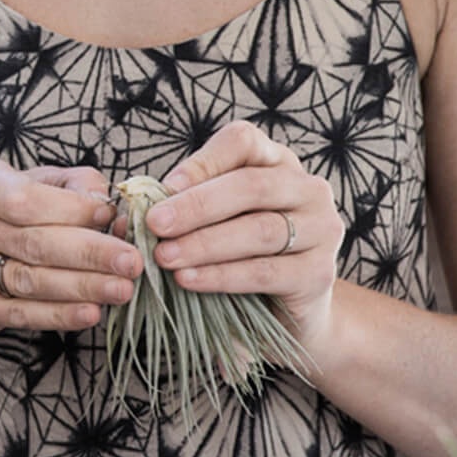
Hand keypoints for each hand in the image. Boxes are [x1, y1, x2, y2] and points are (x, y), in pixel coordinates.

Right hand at [0, 157, 143, 333]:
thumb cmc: (4, 209)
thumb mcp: (34, 182)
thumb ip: (75, 187)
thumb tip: (111, 210)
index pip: (25, 199)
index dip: (71, 210)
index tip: (110, 216)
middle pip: (32, 243)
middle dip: (89, 254)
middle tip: (131, 262)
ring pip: (28, 281)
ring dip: (81, 287)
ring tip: (122, 289)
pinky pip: (18, 313)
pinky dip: (58, 315)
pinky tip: (89, 313)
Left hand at [145, 121, 344, 353]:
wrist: (287, 314)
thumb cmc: (239, 256)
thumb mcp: (214, 223)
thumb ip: (185, 208)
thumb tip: (134, 211)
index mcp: (277, 162)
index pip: (243, 142)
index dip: (203, 161)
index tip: (164, 186)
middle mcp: (307, 189)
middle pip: (251, 186)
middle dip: (196, 206)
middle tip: (155, 224)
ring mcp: (321, 230)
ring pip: (259, 230)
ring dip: (204, 243)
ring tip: (165, 257)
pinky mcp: (319, 273)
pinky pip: (265, 271)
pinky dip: (221, 276)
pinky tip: (189, 280)